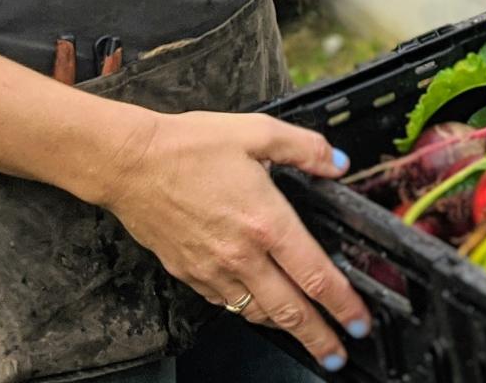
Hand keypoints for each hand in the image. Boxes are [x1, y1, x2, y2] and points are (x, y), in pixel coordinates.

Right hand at [86, 112, 367, 371]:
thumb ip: (306, 148)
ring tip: (306, 336)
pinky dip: (249, 311)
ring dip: (286, 329)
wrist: (127, 162)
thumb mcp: (258, 132)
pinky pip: (226, 303)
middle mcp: (242, 255)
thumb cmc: (187, 146)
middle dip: (320, 337)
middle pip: (290, 311)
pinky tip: (261, 310)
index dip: (343, 305)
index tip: (359, 322)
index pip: (316, 277)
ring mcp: (213, 269)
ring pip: (257, 313)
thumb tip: (339, 163)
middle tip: (338, 354)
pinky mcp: (189, 273)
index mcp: (266, 223)